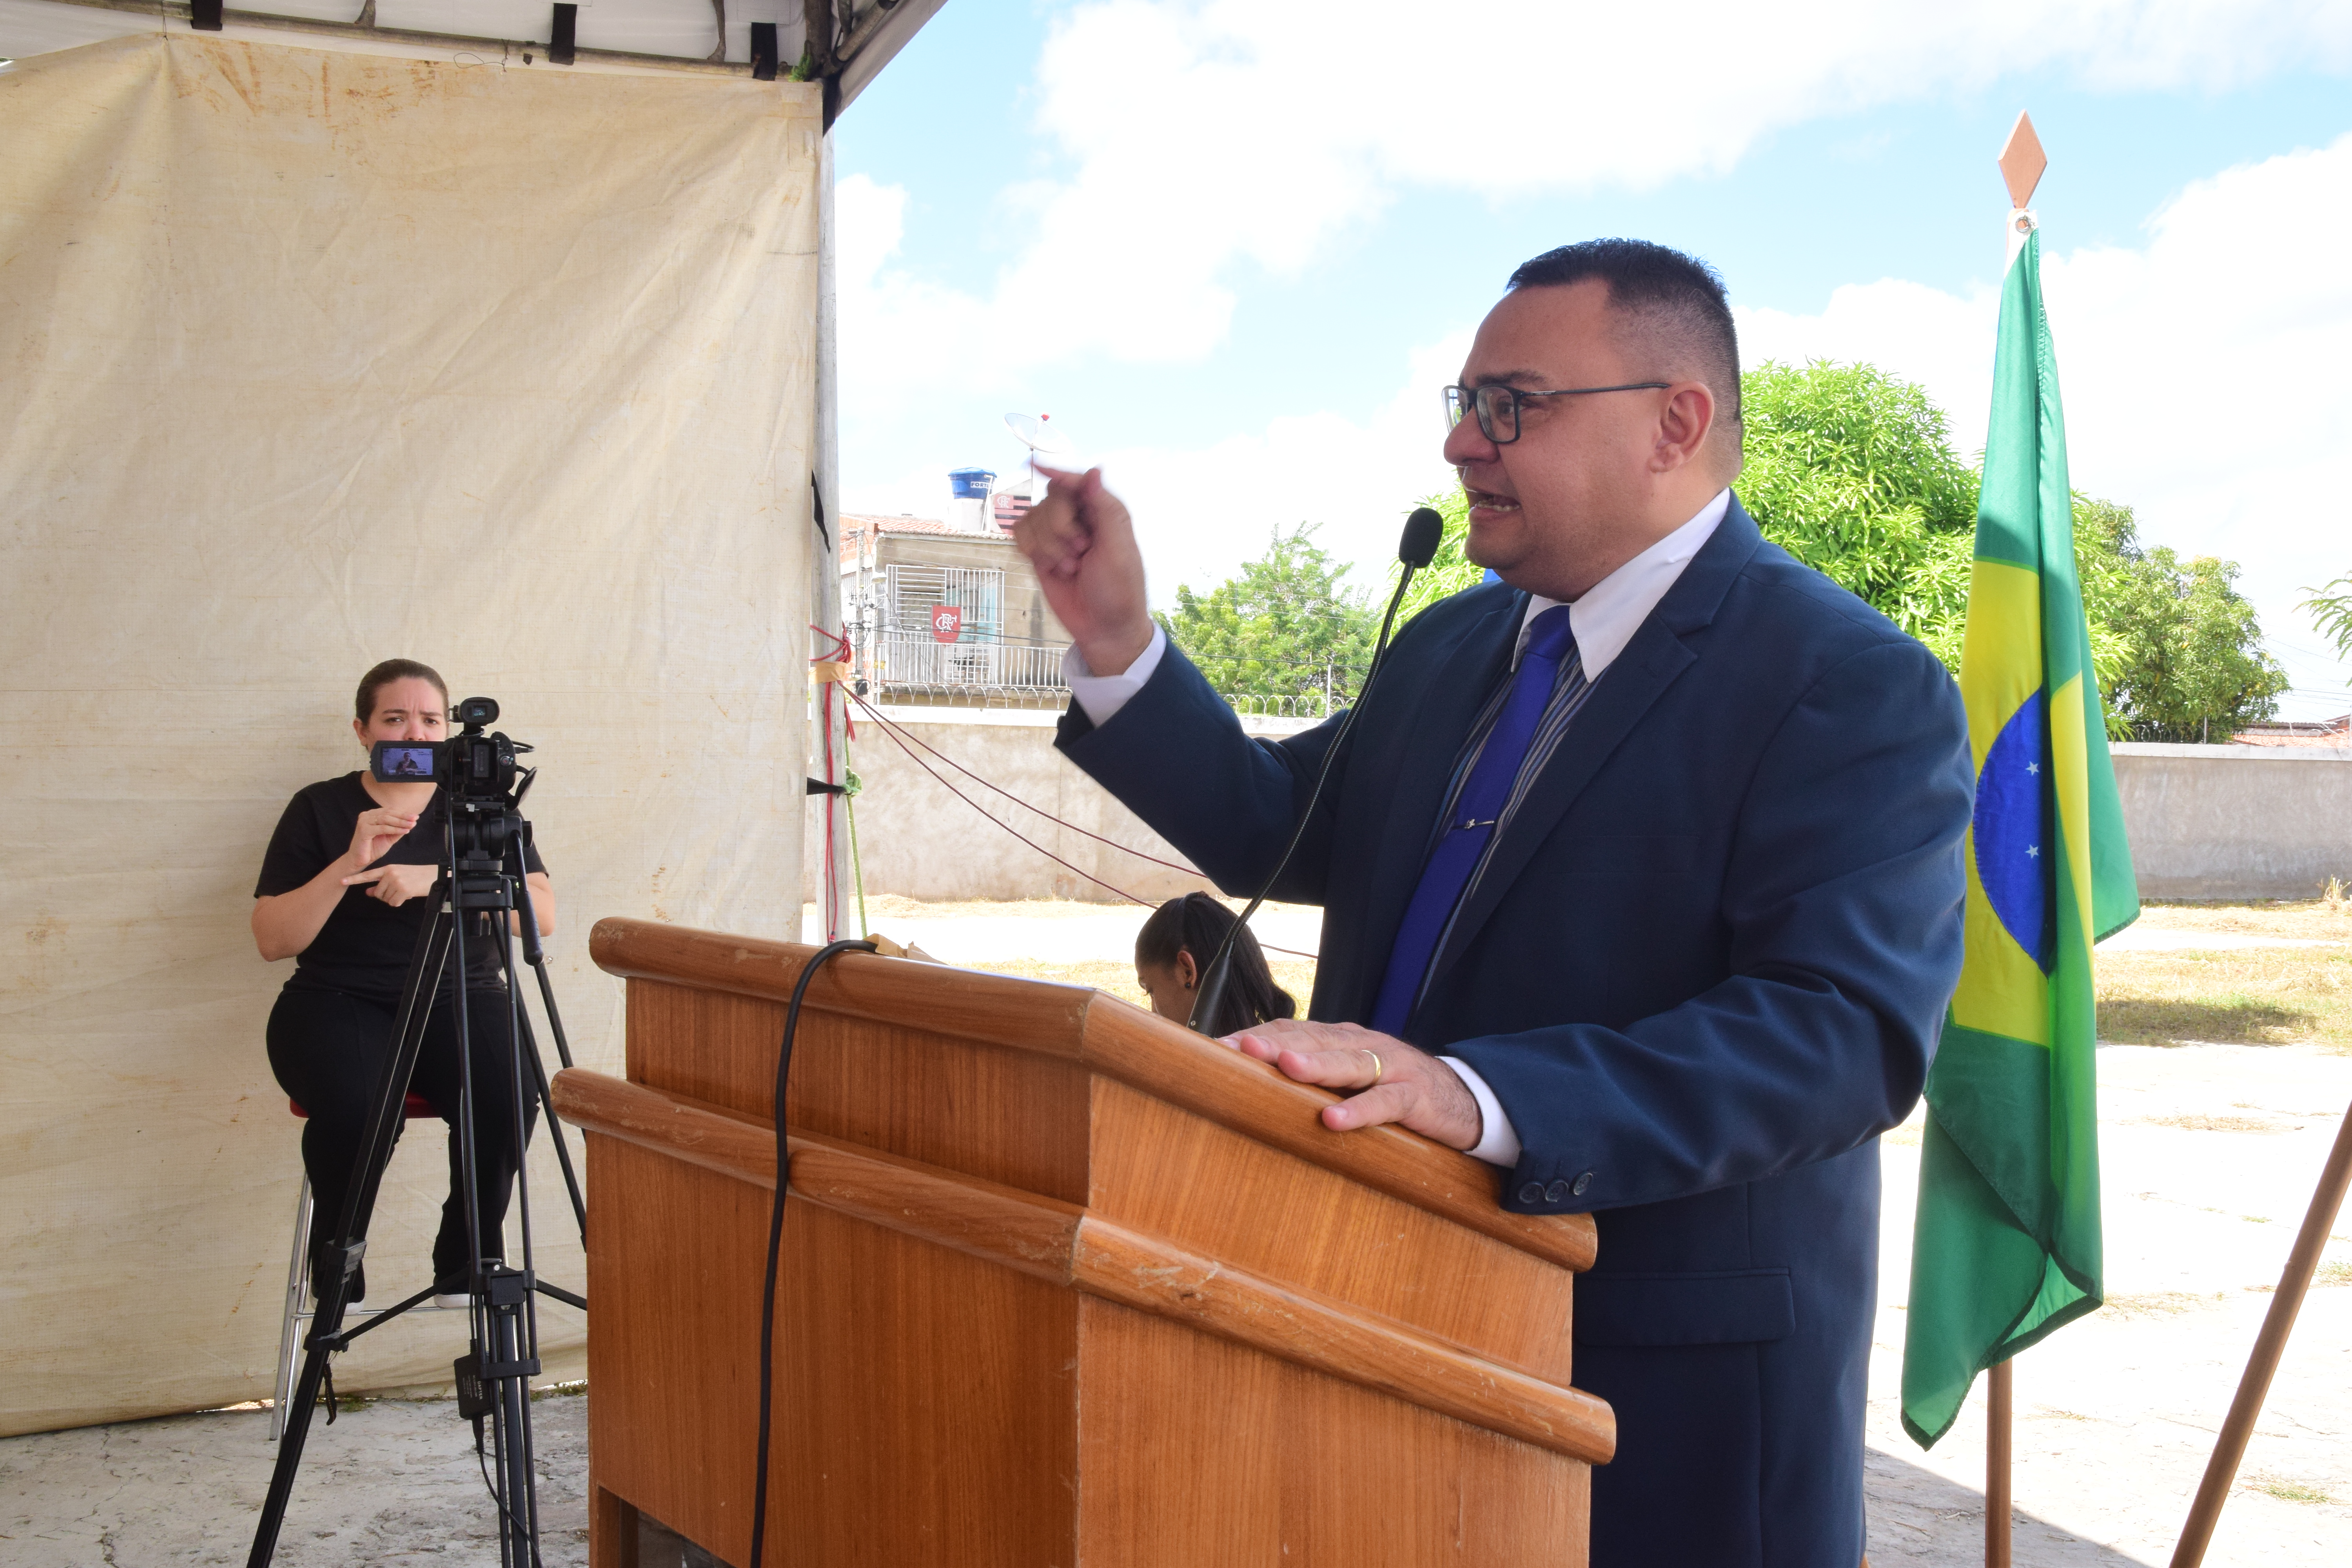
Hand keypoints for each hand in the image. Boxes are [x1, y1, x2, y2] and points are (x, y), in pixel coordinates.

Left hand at [342, 862, 437, 906]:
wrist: (433, 876)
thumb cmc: (415, 876)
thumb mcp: (397, 877)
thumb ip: (381, 884)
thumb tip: (368, 892)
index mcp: (388, 868)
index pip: (368, 875)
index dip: (354, 879)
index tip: (341, 880)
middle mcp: (390, 873)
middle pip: (378, 893)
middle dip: (386, 895)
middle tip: (398, 890)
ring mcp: (396, 881)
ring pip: (385, 899)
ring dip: (394, 898)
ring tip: (404, 891)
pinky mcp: (403, 890)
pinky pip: (393, 903)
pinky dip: (400, 902)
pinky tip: (407, 895)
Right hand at [347, 806, 418, 869]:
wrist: (360, 860)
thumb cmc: (374, 848)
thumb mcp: (389, 837)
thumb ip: (398, 829)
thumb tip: (413, 822)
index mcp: (372, 814)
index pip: (390, 810)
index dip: (403, 813)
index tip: (415, 816)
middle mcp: (366, 815)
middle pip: (388, 813)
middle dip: (403, 816)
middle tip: (416, 818)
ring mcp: (364, 821)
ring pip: (386, 819)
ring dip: (401, 822)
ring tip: (412, 825)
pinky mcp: (363, 830)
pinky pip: (382, 828)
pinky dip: (395, 829)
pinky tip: (405, 831)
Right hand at [1011, 465, 1153, 675]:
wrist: (1103, 628)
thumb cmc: (1119, 590)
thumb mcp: (1118, 549)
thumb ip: (1105, 507)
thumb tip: (1095, 469)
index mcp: (1104, 511)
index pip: (1076, 482)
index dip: (1057, 473)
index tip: (1034, 465)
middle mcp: (1079, 518)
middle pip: (1051, 498)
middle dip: (1060, 527)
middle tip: (1080, 551)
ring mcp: (1057, 535)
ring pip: (1033, 517)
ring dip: (1048, 545)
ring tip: (1070, 567)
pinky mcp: (1040, 551)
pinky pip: (1020, 534)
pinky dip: (1032, 550)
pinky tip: (1050, 567)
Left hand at [1224, 1018, 1483, 1151]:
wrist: (1461, 1099)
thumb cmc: (1391, 1089)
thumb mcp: (1348, 1079)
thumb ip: (1310, 1078)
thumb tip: (1251, 1088)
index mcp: (1339, 1039)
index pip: (1291, 1032)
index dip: (1256, 1037)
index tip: (1215, 1049)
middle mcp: (1361, 1044)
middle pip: (1313, 1040)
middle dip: (1274, 1044)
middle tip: (1237, 1048)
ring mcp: (1390, 1066)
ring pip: (1348, 1062)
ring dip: (1314, 1065)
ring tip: (1283, 1067)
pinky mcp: (1414, 1095)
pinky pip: (1386, 1101)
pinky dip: (1361, 1110)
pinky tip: (1335, 1119)